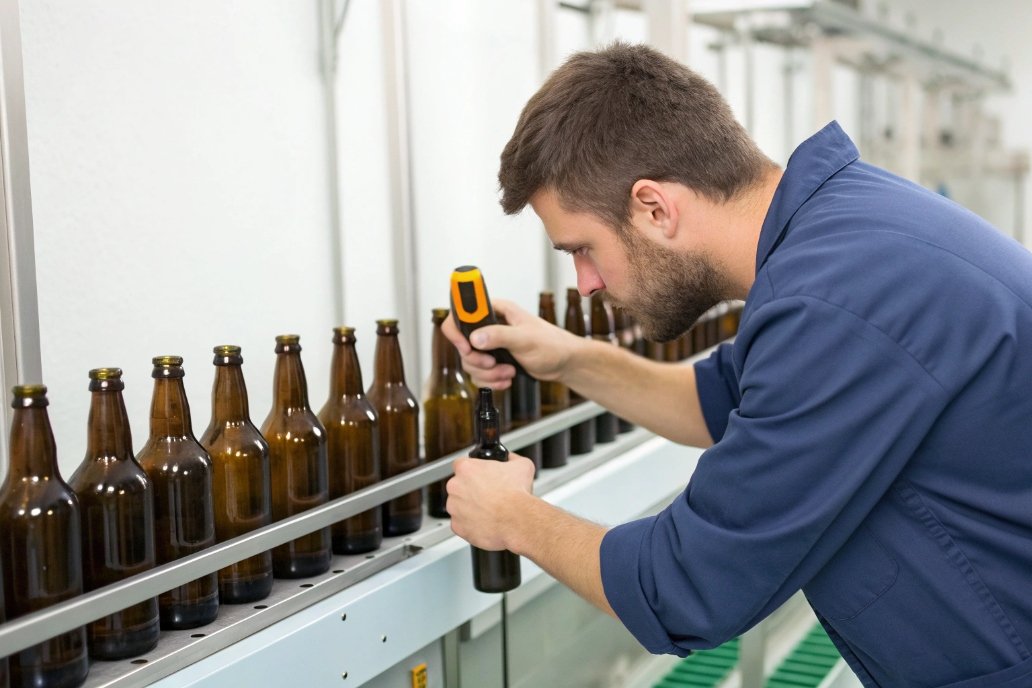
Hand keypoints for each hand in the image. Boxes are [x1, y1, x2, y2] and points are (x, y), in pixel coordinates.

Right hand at [442, 299, 581, 387]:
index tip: (467, 348)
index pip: (461, 313)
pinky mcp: (493, 360)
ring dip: (487, 374)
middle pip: (462, 344)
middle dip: (477, 360)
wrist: (564, 363)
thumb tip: (476, 338)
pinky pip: (479, 374)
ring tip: (507, 372)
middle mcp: (490, 325)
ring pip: (470, 362)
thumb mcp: (526, 338)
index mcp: (496, 311)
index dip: (458, 331)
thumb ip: (500, 335)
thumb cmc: (552, 344)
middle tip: (493, 364)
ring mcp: (490, 344)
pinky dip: (491, 381)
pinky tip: (507, 379)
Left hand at [446, 453, 535, 551]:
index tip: (480, 476)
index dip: (472, 471)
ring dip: (469, 507)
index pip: (461, 465)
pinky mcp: (457, 525)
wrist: (517, 520)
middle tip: (487, 494)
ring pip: (458, 505)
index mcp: (466, 469)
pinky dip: (470, 524)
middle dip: (470, 490)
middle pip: (458, 486)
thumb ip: (512, 458)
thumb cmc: (516, 495)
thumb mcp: (522, 465)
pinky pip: (460, 523)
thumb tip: (510, 458)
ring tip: (487, 509)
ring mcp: (454, 507)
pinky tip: (484, 521)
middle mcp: (455, 486)